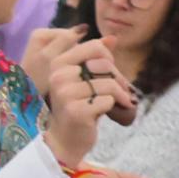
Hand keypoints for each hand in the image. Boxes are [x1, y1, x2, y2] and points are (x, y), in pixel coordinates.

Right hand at [19, 29, 121, 165]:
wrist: (65, 139)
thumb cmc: (77, 106)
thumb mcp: (84, 79)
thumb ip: (96, 58)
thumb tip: (113, 38)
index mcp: (58, 64)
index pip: (95, 47)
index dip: (109, 59)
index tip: (109, 73)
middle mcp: (58, 76)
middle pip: (103, 65)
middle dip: (118, 78)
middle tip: (120, 91)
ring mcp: (65, 94)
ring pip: (108, 84)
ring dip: (120, 94)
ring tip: (119, 102)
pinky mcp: (76, 111)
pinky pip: (107, 100)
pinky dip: (112, 107)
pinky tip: (106, 113)